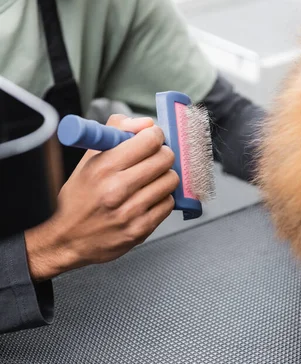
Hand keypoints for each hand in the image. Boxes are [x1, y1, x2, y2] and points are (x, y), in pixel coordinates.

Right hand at [25, 115, 179, 281]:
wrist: (66, 239)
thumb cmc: (78, 199)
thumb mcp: (89, 160)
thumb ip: (117, 133)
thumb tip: (146, 124)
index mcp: (103, 167)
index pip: (149, 140)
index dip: (155, 135)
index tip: (152, 139)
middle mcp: (117, 189)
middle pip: (165, 158)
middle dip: (162, 154)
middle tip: (154, 158)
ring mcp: (130, 211)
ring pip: (170, 181)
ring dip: (163, 177)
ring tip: (150, 181)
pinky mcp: (140, 230)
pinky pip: (168, 204)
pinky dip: (161, 199)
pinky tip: (147, 199)